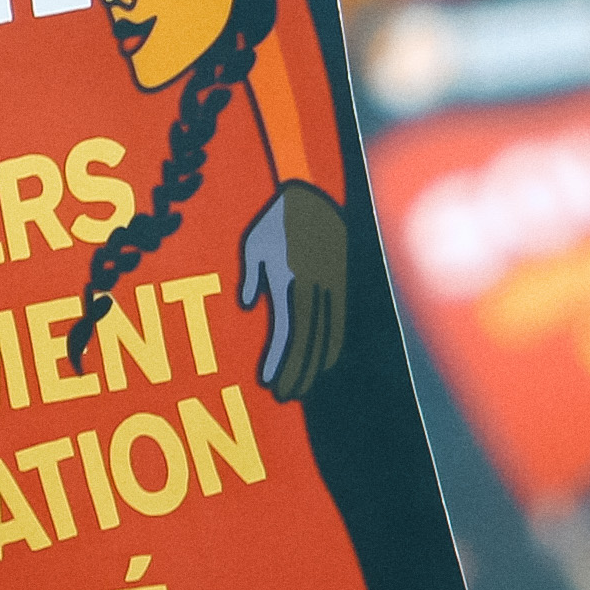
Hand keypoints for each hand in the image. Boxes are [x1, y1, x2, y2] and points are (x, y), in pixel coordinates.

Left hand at [237, 182, 348, 398]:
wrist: (314, 194)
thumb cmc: (276, 219)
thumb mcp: (254, 244)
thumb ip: (251, 277)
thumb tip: (249, 306)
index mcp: (291, 279)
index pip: (287, 330)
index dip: (281, 359)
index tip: (270, 381)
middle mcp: (315, 287)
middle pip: (308, 339)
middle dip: (296, 371)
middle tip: (285, 395)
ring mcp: (331, 286)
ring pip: (325, 334)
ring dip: (313, 364)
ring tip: (301, 387)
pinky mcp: (341, 283)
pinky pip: (338, 320)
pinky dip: (332, 345)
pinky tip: (325, 362)